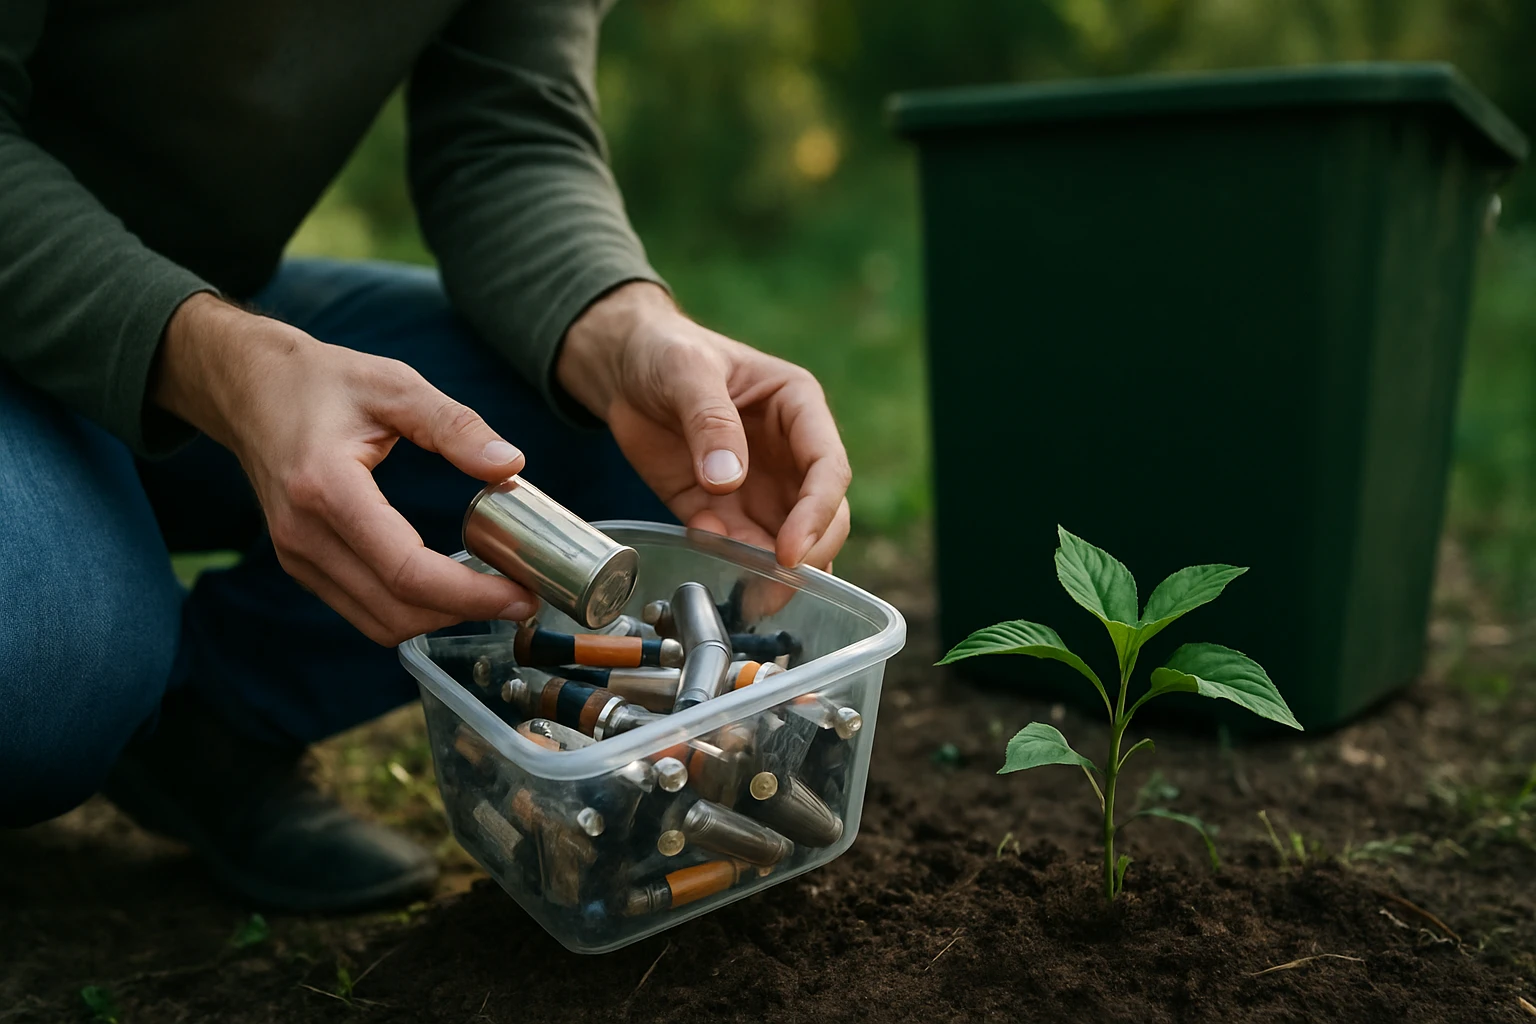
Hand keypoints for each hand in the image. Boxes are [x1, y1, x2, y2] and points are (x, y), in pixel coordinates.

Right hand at [153, 294, 537, 644]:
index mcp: (325, 488)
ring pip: (379, 622)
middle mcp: (303, 534)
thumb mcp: (395, 385)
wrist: (249, 389)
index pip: (406, 569)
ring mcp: (296, 555)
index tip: (520, 593)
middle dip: (465, 613)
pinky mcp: (301, 563)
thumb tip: (510, 464)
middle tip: (522, 599)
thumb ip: (454, 425)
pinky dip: (411, 610)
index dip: (469, 593)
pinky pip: (363, 609)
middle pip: (396, 609)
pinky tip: (450, 586)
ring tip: (492, 595)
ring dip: (440, 618)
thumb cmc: (322, 381)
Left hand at [558, 283, 851, 568]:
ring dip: (773, 571)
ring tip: (749, 594)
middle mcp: (789, 453)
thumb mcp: (686, 371)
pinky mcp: (721, 509)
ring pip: (787, 541)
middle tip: (775, 585)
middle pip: (822, 515)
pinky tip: (703, 544)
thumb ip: (709, 420)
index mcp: (797, 408)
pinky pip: (737, 545)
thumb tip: (727, 480)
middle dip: (806, 554)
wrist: (621, 367)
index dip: (817, 513)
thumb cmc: (664, 351)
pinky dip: (728, 557)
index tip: (791, 550)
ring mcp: (759, 485)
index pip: (827, 468)